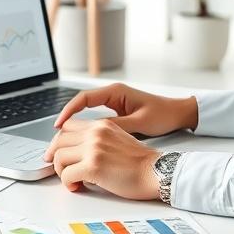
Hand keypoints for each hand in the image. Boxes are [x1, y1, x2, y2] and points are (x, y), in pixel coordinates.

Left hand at [42, 117, 160, 198]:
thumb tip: (78, 152)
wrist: (157, 172)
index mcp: (102, 125)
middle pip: (59, 139)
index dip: (60, 141)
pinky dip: (68, 183)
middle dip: (56, 157)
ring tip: (72, 179)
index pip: (68, 126)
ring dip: (61, 171)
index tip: (59, 152)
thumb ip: (98, 140)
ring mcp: (94, 148)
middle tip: (61, 169)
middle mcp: (96, 133)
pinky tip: (77, 186)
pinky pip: (67, 174)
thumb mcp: (119, 139)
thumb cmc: (142, 162)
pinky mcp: (94, 166)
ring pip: (59, 156)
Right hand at [52, 82, 198, 137]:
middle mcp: (112, 95)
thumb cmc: (163, 114)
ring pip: (86, 112)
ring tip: (62, 141)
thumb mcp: (139, 122)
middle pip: (80, 104)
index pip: (83, 99)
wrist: (178, 113)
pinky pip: (94, 117)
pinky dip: (85, 127)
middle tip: (55, 137)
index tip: (59, 126)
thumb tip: (95, 134)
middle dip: (66, 119)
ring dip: (74, 124)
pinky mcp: (116, 112)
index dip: (68, 111)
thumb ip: (117, 126)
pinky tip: (79, 140)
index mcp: (115, 92)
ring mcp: (113, 103)